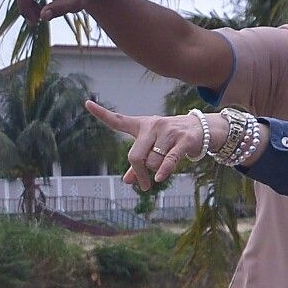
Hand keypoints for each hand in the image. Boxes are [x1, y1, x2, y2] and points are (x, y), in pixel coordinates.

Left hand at [84, 100, 212, 188]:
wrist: (200, 130)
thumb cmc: (170, 140)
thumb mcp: (152, 149)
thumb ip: (138, 165)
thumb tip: (127, 181)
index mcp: (141, 126)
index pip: (118, 120)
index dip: (102, 113)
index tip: (87, 103)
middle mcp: (153, 125)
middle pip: (135, 156)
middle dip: (138, 173)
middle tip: (143, 185)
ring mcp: (168, 131)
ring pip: (153, 162)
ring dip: (156, 171)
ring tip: (165, 167)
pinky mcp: (183, 140)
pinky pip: (169, 160)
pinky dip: (163, 171)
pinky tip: (159, 179)